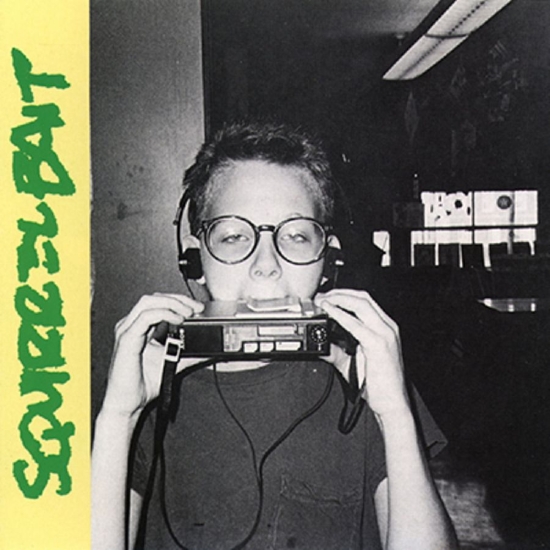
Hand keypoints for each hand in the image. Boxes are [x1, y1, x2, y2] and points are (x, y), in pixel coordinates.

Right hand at [100, 293, 204, 418]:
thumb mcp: (173, 364)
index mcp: (139, 328)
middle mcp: (131, 326)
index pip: (158, 303)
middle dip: (178, 299)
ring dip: (172, 303)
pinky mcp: (126, 340)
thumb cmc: (142, 385)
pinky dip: (164, 314)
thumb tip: (209, 351)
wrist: (127, 404)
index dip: (179, 301)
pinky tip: (177, 319)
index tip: (197, 307)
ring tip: (189, 312)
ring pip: (148, 302)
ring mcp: (127, 331)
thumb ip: (188, 355)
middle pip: (154, 298)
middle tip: (196, 307)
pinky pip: (145, 317)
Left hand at [315, 289, 409, 418]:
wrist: (392, 403)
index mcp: (385, 327)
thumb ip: (337, 352)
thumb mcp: (352, 362)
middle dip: (339, 293)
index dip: (344, 294)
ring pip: (361, 304)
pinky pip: (357, 324)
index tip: (326, 296)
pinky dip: (341, 315)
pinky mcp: (378, 344)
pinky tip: (330, 312)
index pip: (365, 301)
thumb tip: (320, 347)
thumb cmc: (378, 384)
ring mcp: (385, 334)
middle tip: (321, 296)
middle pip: (363, 297)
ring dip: (339, 299)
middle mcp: (387, 327)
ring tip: (323, 301)